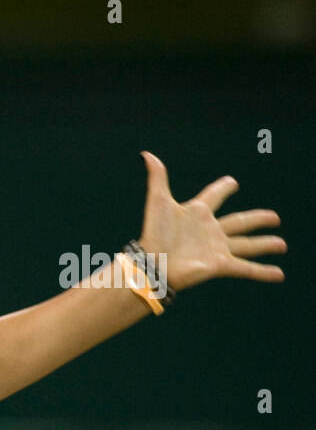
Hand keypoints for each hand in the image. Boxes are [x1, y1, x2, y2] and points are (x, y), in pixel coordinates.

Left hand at [137, 151, 285, 292]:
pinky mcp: (220, 264)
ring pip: (247, 245)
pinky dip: (263, 272)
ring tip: (281, 244)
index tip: (231, 182)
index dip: (222, 188)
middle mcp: (210, 230)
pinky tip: (279, 274)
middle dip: (257, 219)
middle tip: (274, 217)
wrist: (152, 263)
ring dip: (265, 244)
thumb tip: (147, 154)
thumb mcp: (158, 202)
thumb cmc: (154, 233)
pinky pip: (246, 268)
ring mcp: (216, 248)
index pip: (214, 196)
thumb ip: (158, 178)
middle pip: (239, 222)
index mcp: (197, 213)